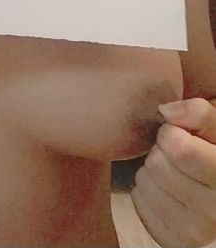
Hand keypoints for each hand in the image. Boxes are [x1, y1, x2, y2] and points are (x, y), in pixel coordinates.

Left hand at [132, 97, 215, 247]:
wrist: (215, 196)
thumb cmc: (213, 153)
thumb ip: (198, 113)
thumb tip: (165, 110)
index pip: (180, 149)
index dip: (170, 133)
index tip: (177, 133)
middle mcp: (215, 211)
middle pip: (157, 165)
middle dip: (159, 151)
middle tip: (172, 153)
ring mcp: (195, 232)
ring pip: (144, 183)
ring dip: (150, 170)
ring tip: (168, 170)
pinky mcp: (174, 241)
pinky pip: (138, 202)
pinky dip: (144, 190)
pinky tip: (163, 188)